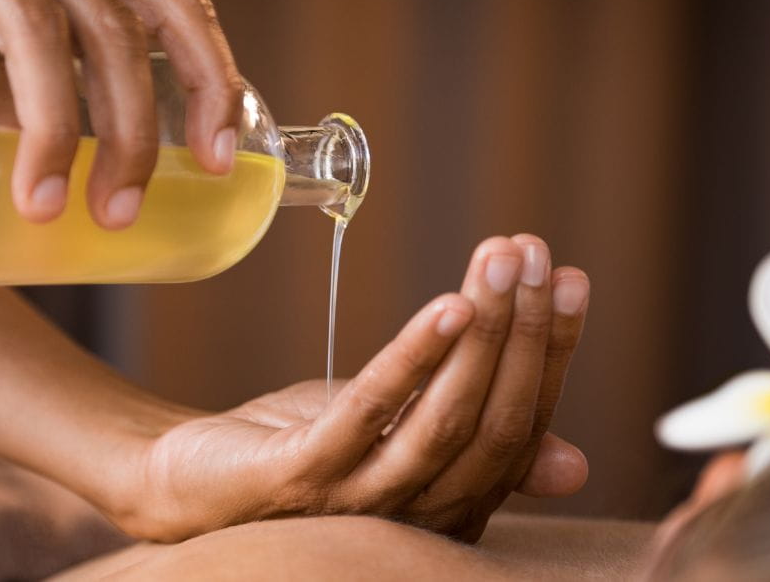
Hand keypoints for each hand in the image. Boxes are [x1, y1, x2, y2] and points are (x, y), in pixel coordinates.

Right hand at [0, 0, 241, 226]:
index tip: (219, 161)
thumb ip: (36, 82)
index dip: (212, 80)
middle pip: (114, 33)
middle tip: (118, 214)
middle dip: (131, 133)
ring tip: (44, 210)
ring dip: (48, 131)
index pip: (174, 8)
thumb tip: (70, 167)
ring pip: (33, 31)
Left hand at [109, 235, 590, 541]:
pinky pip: (368, 413)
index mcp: (452, 505)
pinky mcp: (303, 477)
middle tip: (535, 253)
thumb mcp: (402, 440)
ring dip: (483, 334)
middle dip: (525, 332)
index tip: (570, 278)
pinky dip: (413, 358)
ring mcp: (359, 501)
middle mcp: (417, 516)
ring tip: (500, 262)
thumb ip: (474, 441)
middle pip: (495, 425)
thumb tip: (575, 464)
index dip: (551, 354)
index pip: (522, 429)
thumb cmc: (307, 452)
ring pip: (444, 420)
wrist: (194, 481)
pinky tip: (446, 305)